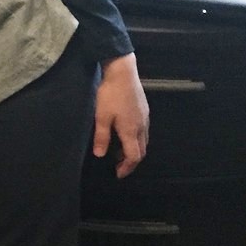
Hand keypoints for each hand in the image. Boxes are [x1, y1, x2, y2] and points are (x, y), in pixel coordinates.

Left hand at [93, 53, 148, 178]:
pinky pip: (143, 130)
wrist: (122, 72)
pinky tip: (124, 133)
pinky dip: (135, 138)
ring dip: (133, 149)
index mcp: (131, 131)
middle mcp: (142, 126)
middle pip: (141, 150)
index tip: (118, 174)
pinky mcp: (144, 109)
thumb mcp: (101, 116)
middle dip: (131, 161)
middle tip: (118, 165)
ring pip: (143, 140)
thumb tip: (100, 155)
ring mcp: (145, 117)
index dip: (127, 167)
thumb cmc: (110, 94)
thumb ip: (101, 137)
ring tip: (119, 151)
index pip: (134, 156)